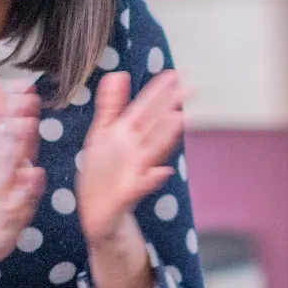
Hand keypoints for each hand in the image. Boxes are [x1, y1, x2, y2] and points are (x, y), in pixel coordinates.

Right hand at [0, 78, 45, 287]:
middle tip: (26, 93)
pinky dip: (27, 186)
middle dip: (14, 115)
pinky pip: (19, 198)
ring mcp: (0, 188)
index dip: (10, 101)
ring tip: (28, 124)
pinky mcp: (8, 210)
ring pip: (9, 163)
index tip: (23, 82)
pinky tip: (34, 175)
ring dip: (18, 144)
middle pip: (4, 136)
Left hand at [75, 70, 185, 246]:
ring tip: (179, 120)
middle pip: (153, 125)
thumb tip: (120, 74)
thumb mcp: (102, 135)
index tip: (175, 74)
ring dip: (165, 137)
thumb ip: (111, 105)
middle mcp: (134, 150)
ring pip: (152, 151)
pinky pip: (139, 187)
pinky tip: (162, 172)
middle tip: (189, 89)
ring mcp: (134, 172)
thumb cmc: (102, 174)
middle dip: (168, 107)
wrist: (98, 214)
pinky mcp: (127, 195)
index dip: (157, 91)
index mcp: (126, 135)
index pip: (144, 108)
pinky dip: (151, 180)